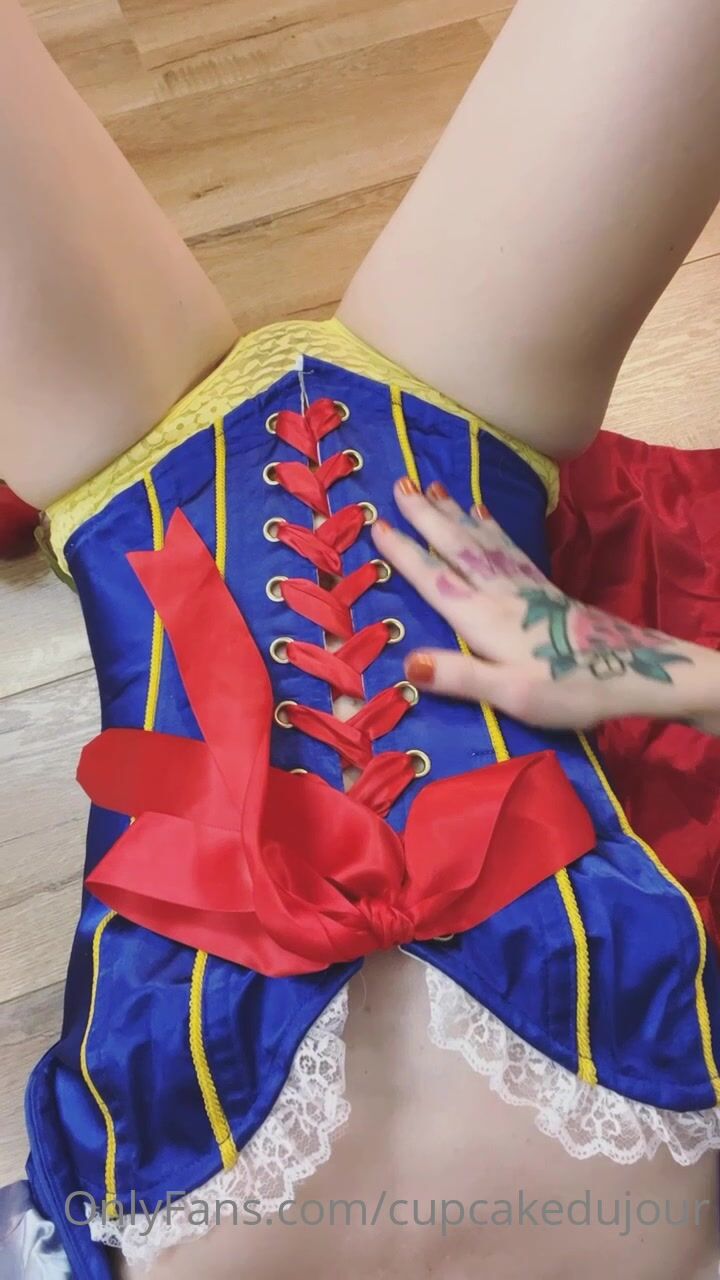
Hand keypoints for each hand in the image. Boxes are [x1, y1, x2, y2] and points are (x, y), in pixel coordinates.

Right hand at [370, 477, 719, 733]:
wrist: (634, 672)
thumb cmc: (571, 689)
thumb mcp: (513, 695)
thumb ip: (462, 676)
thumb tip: (408, 662)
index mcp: (485, 620)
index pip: (436, 579)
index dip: (406, 553)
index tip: (377, 523)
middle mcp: (499, 594)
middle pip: (457, 546)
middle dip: (426, 515)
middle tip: (400, 483)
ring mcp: (523, 587)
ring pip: (480, 539)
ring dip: (453, 513)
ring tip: (434, 487)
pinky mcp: (541, 588)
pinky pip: (506, 546)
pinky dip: (488, 525)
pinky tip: (481, 511)